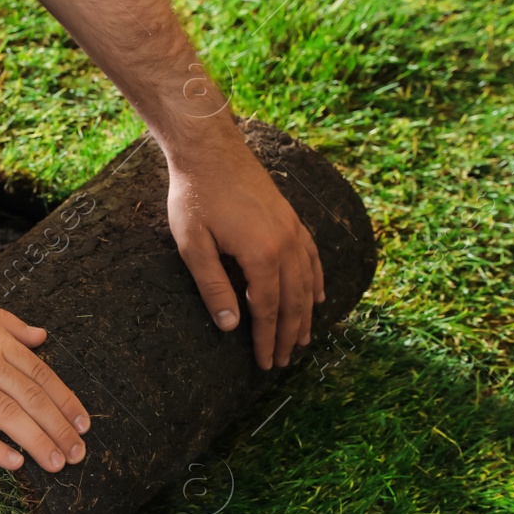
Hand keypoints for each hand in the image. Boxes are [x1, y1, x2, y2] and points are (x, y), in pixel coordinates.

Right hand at [0, 275, 90, 472]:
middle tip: (78, 452)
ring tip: (57, 463)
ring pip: (4, 414)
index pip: (37, 371)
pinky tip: (13, 463)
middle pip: (28, 396)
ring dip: (35, 441)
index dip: (64, 398)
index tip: (82, 421)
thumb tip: (41, 337)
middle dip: (58, 426)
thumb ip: (5, 321)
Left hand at [167, 131, 324, 368]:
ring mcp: (293, 229)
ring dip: (307, 314)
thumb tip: (231, 327)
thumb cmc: (195, 196)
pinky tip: (319, 296)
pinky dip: (317, 281)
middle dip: (290, 335)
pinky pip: (312, 256)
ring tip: (304, 339)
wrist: (209, 149)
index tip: (267, 364)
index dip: (267, 340)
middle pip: (293, 301)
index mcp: (261, 255)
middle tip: (285, 361)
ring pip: (307, 282)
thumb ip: (213, 287)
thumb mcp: (193, 245)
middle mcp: (286, 244)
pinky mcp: (291, 218)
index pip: (268, 311)